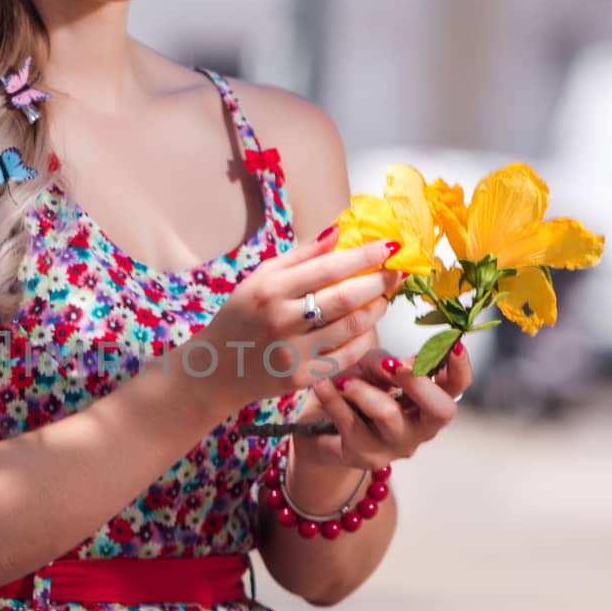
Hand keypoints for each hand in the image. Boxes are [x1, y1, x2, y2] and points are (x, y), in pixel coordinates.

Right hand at [201, 229, 406, 412]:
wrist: (215, 369)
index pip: (329, 267)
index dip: (365, 256)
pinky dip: (364, 340)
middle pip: (346, 297)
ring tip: (383, 298)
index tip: (390, 246)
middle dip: (380, 281)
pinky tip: (368, 327)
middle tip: (396, 272)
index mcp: (271, 289)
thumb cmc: (240, 317)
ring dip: (376, 309)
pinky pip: (346, 357)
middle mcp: (282, 320)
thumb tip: (338, 232)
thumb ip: (299, 256)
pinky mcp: (301, 378)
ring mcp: (293, 352)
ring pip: (351, 327)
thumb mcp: (259, 279)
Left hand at [294, 340, 473, 471]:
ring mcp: (394, 446)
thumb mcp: (368, 367)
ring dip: (364, 390)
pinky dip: (334, 400)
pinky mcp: (364, 456)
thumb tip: (395, 364)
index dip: (461, 366)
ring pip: (390, 414)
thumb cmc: (352, 389)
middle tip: (391, 364)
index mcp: (429, 401)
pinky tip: (321, 386)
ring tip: (342, 379)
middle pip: (441, 410)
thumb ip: (384, 363)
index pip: (457, 386)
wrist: (315, 428)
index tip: (453, 343)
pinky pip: (351, 423)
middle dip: (418, 382)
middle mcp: (421, 428)